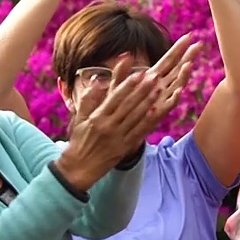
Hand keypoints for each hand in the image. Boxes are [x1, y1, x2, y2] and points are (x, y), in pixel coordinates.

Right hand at [57, 59, 161, 189]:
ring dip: (149, 102)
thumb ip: (88, 98)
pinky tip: (157, 110)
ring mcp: (119, 137)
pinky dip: (149, 120)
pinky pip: (139, 132)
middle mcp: (109, 126)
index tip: (139, 73)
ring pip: (137, 117)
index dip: (128, 85)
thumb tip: (97, 79)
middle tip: (155, 76)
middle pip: (129, 105)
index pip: (115, 98)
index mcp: (97, 118)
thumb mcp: (79, 118)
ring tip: (160, 88)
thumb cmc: (79, 140)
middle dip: (143, 90)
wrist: (80, 167)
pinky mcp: (125, 147)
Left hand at [121, 37, 199, 152]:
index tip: (189, 36)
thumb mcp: (117, 87)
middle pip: (178, 69)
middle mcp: (161, 87)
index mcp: (152, 78)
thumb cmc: (118, 108)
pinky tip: (179, 90)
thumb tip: (125, 55)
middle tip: (199, 44)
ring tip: (188, 63)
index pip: (168, 60)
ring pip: (176, 84)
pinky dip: (174, 97)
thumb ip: (120, 72)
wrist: (119, 130)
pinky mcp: (159, 113)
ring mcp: (162, 99)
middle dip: (188, 56)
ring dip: (183, 75)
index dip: (178, 48)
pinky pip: (169, 104)